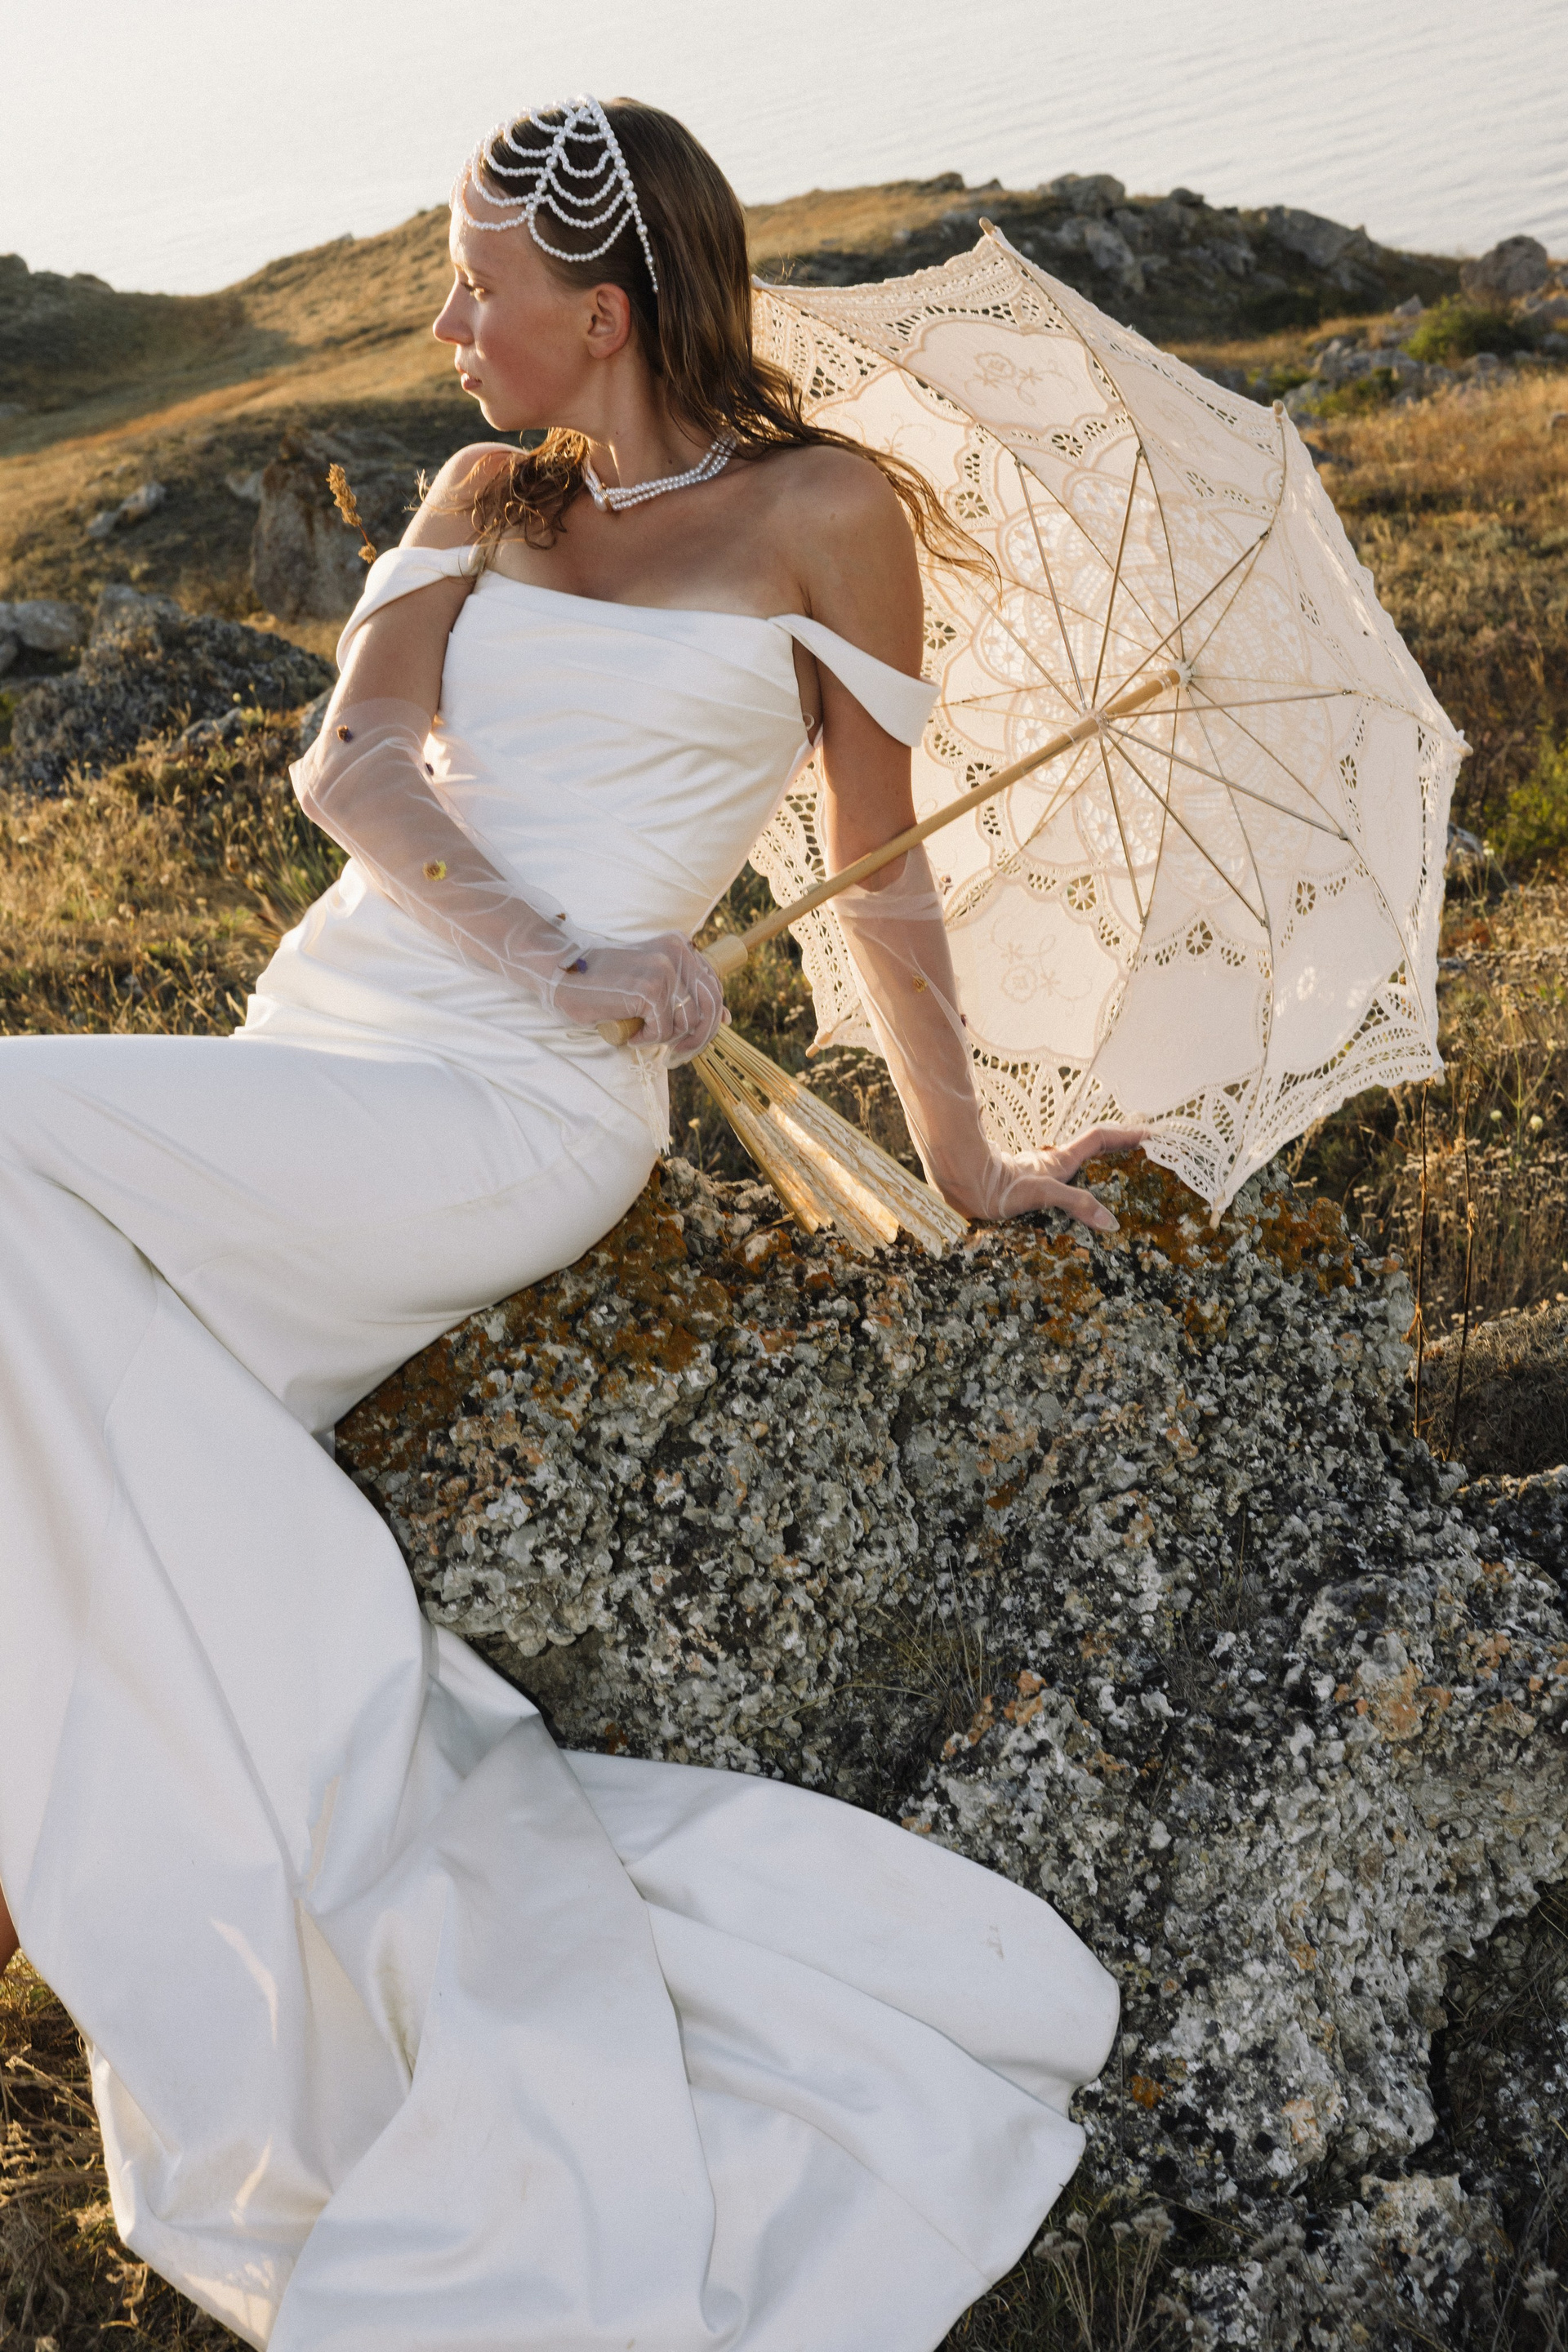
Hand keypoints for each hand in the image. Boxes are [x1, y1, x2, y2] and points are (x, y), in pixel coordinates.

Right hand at [550, 933, 726, 1060]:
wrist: (561, 972)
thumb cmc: (602, 981)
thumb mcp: (649, 978)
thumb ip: (684, 990)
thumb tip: (725, 1017)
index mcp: (679, 946)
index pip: (714, 986)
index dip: (714, 1015)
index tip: (703, 1034)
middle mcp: (677, 953)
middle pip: (710, 1007)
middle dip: (698, 1038)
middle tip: (678, 1055)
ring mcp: (664, 971)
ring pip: (687, 1023)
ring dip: (666, 1039)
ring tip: (641, 1035)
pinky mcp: (649, 990)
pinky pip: (663, 1031)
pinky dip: (646, 1040)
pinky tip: (630, 1033)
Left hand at [951, 1126, 1150, 1232]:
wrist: (960, 1187)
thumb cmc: (997, 1187)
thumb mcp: (1042, 1193)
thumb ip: (1076, 1204)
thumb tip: (1110, 1222)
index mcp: (1060, 1161)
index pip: (1098, 1140)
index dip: (1124, 1135)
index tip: (1150, 1133)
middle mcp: (1052, 1167)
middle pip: (1091, 1152)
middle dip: (1117, 1151)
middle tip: (1143, 1157)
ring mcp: (1039, 1178)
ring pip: (1075, 1169)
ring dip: (1097, 1170)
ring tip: (1120, 1184)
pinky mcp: (1026, 1191)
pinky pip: (1060, 1189)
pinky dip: (1076, 1193)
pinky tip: (1078, 1210)